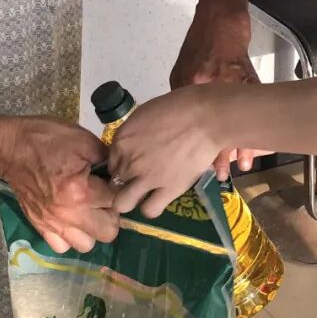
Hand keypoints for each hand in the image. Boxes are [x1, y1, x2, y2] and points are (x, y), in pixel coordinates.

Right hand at [0, 116, 117, 252]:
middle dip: (110, 215)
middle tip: (103, 198)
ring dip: (91, 229)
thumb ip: (107, 159)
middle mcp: (68, 214)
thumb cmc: (46, 139)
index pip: (117, 202)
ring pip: (86, 245)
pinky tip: (70, 219)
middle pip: (108, 232)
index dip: (120, 190)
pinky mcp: (39, 227)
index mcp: (81, 191)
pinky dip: (69, 236)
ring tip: (87, 211)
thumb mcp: (83, 140)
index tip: (113, 182)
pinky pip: (62, 246)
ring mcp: (52, 224)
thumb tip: (119, 174)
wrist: (9, 147)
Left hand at [108, 85, 237, 217]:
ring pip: (123, 203)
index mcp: (121, 140)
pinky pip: (149, 210)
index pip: (111, 163)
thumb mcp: (146, 114)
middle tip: (138, 179)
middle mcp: (129, 162)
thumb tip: (134, 144)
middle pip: (115, 182)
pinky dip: (151, 207)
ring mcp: (147, 178)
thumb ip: (134, 134)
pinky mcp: (167, 190)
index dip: (122, 165)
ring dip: (130, 200)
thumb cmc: (180, 107)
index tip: (133, 164)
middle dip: (125, 182)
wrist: (206, 118)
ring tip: (143, 195)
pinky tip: (158, 199)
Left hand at [169, 6, 265, 176]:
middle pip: (216, 125)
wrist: (221, 21)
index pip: (190, 122)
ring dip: (241, 144)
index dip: (192, 145)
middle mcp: (213, 86)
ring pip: (238, 119)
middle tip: (220, 174)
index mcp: (191, 84)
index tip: (195, 165)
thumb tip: (177, 122)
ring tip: (244, 164)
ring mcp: (234, 83)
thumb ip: (179, 96)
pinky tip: (259, 141)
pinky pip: (253, 108)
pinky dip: (256, 123)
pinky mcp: (250, 80)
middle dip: (219, 153)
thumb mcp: (180, 71)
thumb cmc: (198, 45)